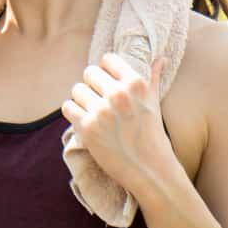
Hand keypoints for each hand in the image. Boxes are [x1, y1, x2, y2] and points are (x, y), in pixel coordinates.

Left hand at [61, 53, 176, 200]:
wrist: (149, 169)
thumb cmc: (151, 134)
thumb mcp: (154, 103)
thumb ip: (153, 78)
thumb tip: (160, 58)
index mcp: (136, 84)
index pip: (107, 59)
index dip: (106, 70)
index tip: (108, 82)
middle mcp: (118, 95)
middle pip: (89, 72)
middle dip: (92, 85)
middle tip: (99, 99)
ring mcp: (101, 111)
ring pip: (76, 89)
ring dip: (82, 100)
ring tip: (93, 111)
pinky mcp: (87, 127)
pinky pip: (68, 106)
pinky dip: (73, 113)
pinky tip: (85, 120)